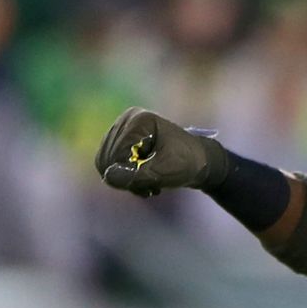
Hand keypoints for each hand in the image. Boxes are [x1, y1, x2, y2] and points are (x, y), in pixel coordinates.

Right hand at [95, 108, 228, 196]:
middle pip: (108, 158)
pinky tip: (144, 181)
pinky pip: (110, 164)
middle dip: (129, 178)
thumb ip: (138, 175)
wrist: (200, 161)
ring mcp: (122, 129)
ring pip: (106, 163)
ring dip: (127, 180)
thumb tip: (108, 177)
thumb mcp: (166, 172)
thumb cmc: (188, 164)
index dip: (131, 175)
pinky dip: (126, 177)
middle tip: (152, 187)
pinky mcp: (121, 140)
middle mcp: (127, 120)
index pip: (117, 155)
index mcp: (139, 120)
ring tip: (150, 185)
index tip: (155, 185)